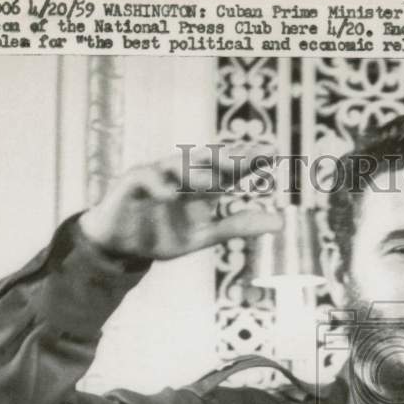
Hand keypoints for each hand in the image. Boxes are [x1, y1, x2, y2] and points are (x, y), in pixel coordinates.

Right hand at [78, 146, 281, 259]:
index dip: (249, 161)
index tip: (273, 155)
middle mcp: (181, 175)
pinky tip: (169, 194)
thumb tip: (281, 222)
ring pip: (177, 165)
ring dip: (196, 171)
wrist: (122, 248)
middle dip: (228, 158)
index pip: (229, 169)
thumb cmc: (164, 235)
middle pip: (206, 160)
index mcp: (202, 185)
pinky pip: (144, 178)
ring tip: (217, 181)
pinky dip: (157, 184)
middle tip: (252, 157)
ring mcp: (156, 176)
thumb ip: (239, 226)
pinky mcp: (131, 184)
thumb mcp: (205, 235)